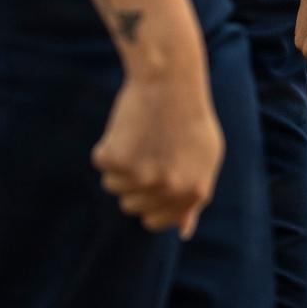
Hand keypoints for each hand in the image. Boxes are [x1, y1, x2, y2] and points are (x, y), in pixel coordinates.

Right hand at [92, 70, 224, 238]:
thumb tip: (184, 232)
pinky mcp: (119, 159)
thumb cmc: (187, 112)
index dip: (149, 195)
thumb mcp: (205, 155)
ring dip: (120, 159)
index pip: (155, 220)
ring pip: (113, 184)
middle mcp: (171, 190)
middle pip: (131, 205)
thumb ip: (194, 195)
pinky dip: (107, 143)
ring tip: (140, 131)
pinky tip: (128, 124)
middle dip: (134, 177)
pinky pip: (101, 161)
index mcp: (195, 192)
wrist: (170, 76)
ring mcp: (144, 177)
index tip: (151, 170)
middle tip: (149, 143)